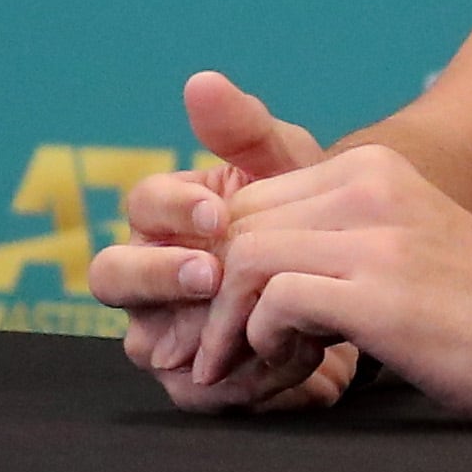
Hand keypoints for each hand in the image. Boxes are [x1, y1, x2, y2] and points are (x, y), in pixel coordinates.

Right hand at [88, 73, 359, 413]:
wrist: (358, 280)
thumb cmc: (310, 213)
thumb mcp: (287, 167)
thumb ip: (245, 129)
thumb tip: (201, 81)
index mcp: (167, 217)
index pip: (143, 204)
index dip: (173, 207)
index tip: (218, 210)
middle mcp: (151, 276)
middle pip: (113, 277)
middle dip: (156, 275)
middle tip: (209, 271)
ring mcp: (167, 333)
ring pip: (151, 344)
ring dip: (206, 332)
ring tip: (269, 323)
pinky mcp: (197, 383)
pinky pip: (197, 390)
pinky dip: (245, 377)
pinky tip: (297, 357)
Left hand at [196, 144, 471, 424]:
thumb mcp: (405, 249)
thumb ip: (339, 242)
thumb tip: (250, 276)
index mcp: (374, 168)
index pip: (251, 200)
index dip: (226, 265)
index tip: (233, 322)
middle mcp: (370, 184)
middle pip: (237, 226)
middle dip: (215, 297)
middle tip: (228, 353)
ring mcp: (375, 234)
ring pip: (241, 259)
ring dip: (231, 326)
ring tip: (252, 368)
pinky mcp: (378, 289)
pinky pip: (271, 301)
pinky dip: (261, 344)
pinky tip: (296, 370)